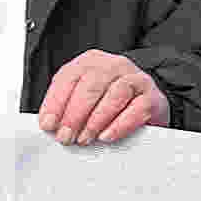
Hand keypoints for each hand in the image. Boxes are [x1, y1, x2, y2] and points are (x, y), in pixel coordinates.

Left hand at [36, 50, 167, 143]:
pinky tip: (106, 136)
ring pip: (114, 95)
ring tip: (84, 138)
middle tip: (66, 136)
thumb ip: (67, 106)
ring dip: (95, 121)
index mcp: (91, 62)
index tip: (48, 124)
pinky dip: (119, 125)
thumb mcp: (85, 98)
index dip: (56, 102)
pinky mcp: (152, 97)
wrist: (147, 103)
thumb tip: (50, 125)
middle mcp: (114, 65)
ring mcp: (135, 78)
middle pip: (91, 85)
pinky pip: (136, 109)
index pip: (69, 77)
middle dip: (74, 114)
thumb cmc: (109, 102)